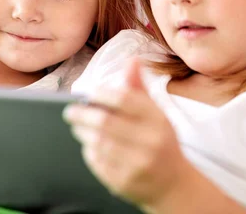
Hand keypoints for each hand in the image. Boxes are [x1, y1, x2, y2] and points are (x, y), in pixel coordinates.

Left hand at [63, 58, 191, 209]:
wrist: (175, 184)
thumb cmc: (160, 140)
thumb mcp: (156, 113)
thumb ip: (139, 88)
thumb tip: (132, 60)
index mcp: (158, 120)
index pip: (124, 99)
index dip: (102, 94)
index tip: (88, 93)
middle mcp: (150, 141)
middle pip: (106, 122)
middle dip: (82, 115)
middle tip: (70, 112)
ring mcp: (138, 164)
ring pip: (99, 143)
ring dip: (83, 133)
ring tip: (77, 127)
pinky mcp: (125, 182)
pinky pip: (98, 163)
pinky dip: (89, 152)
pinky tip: (89, 146)